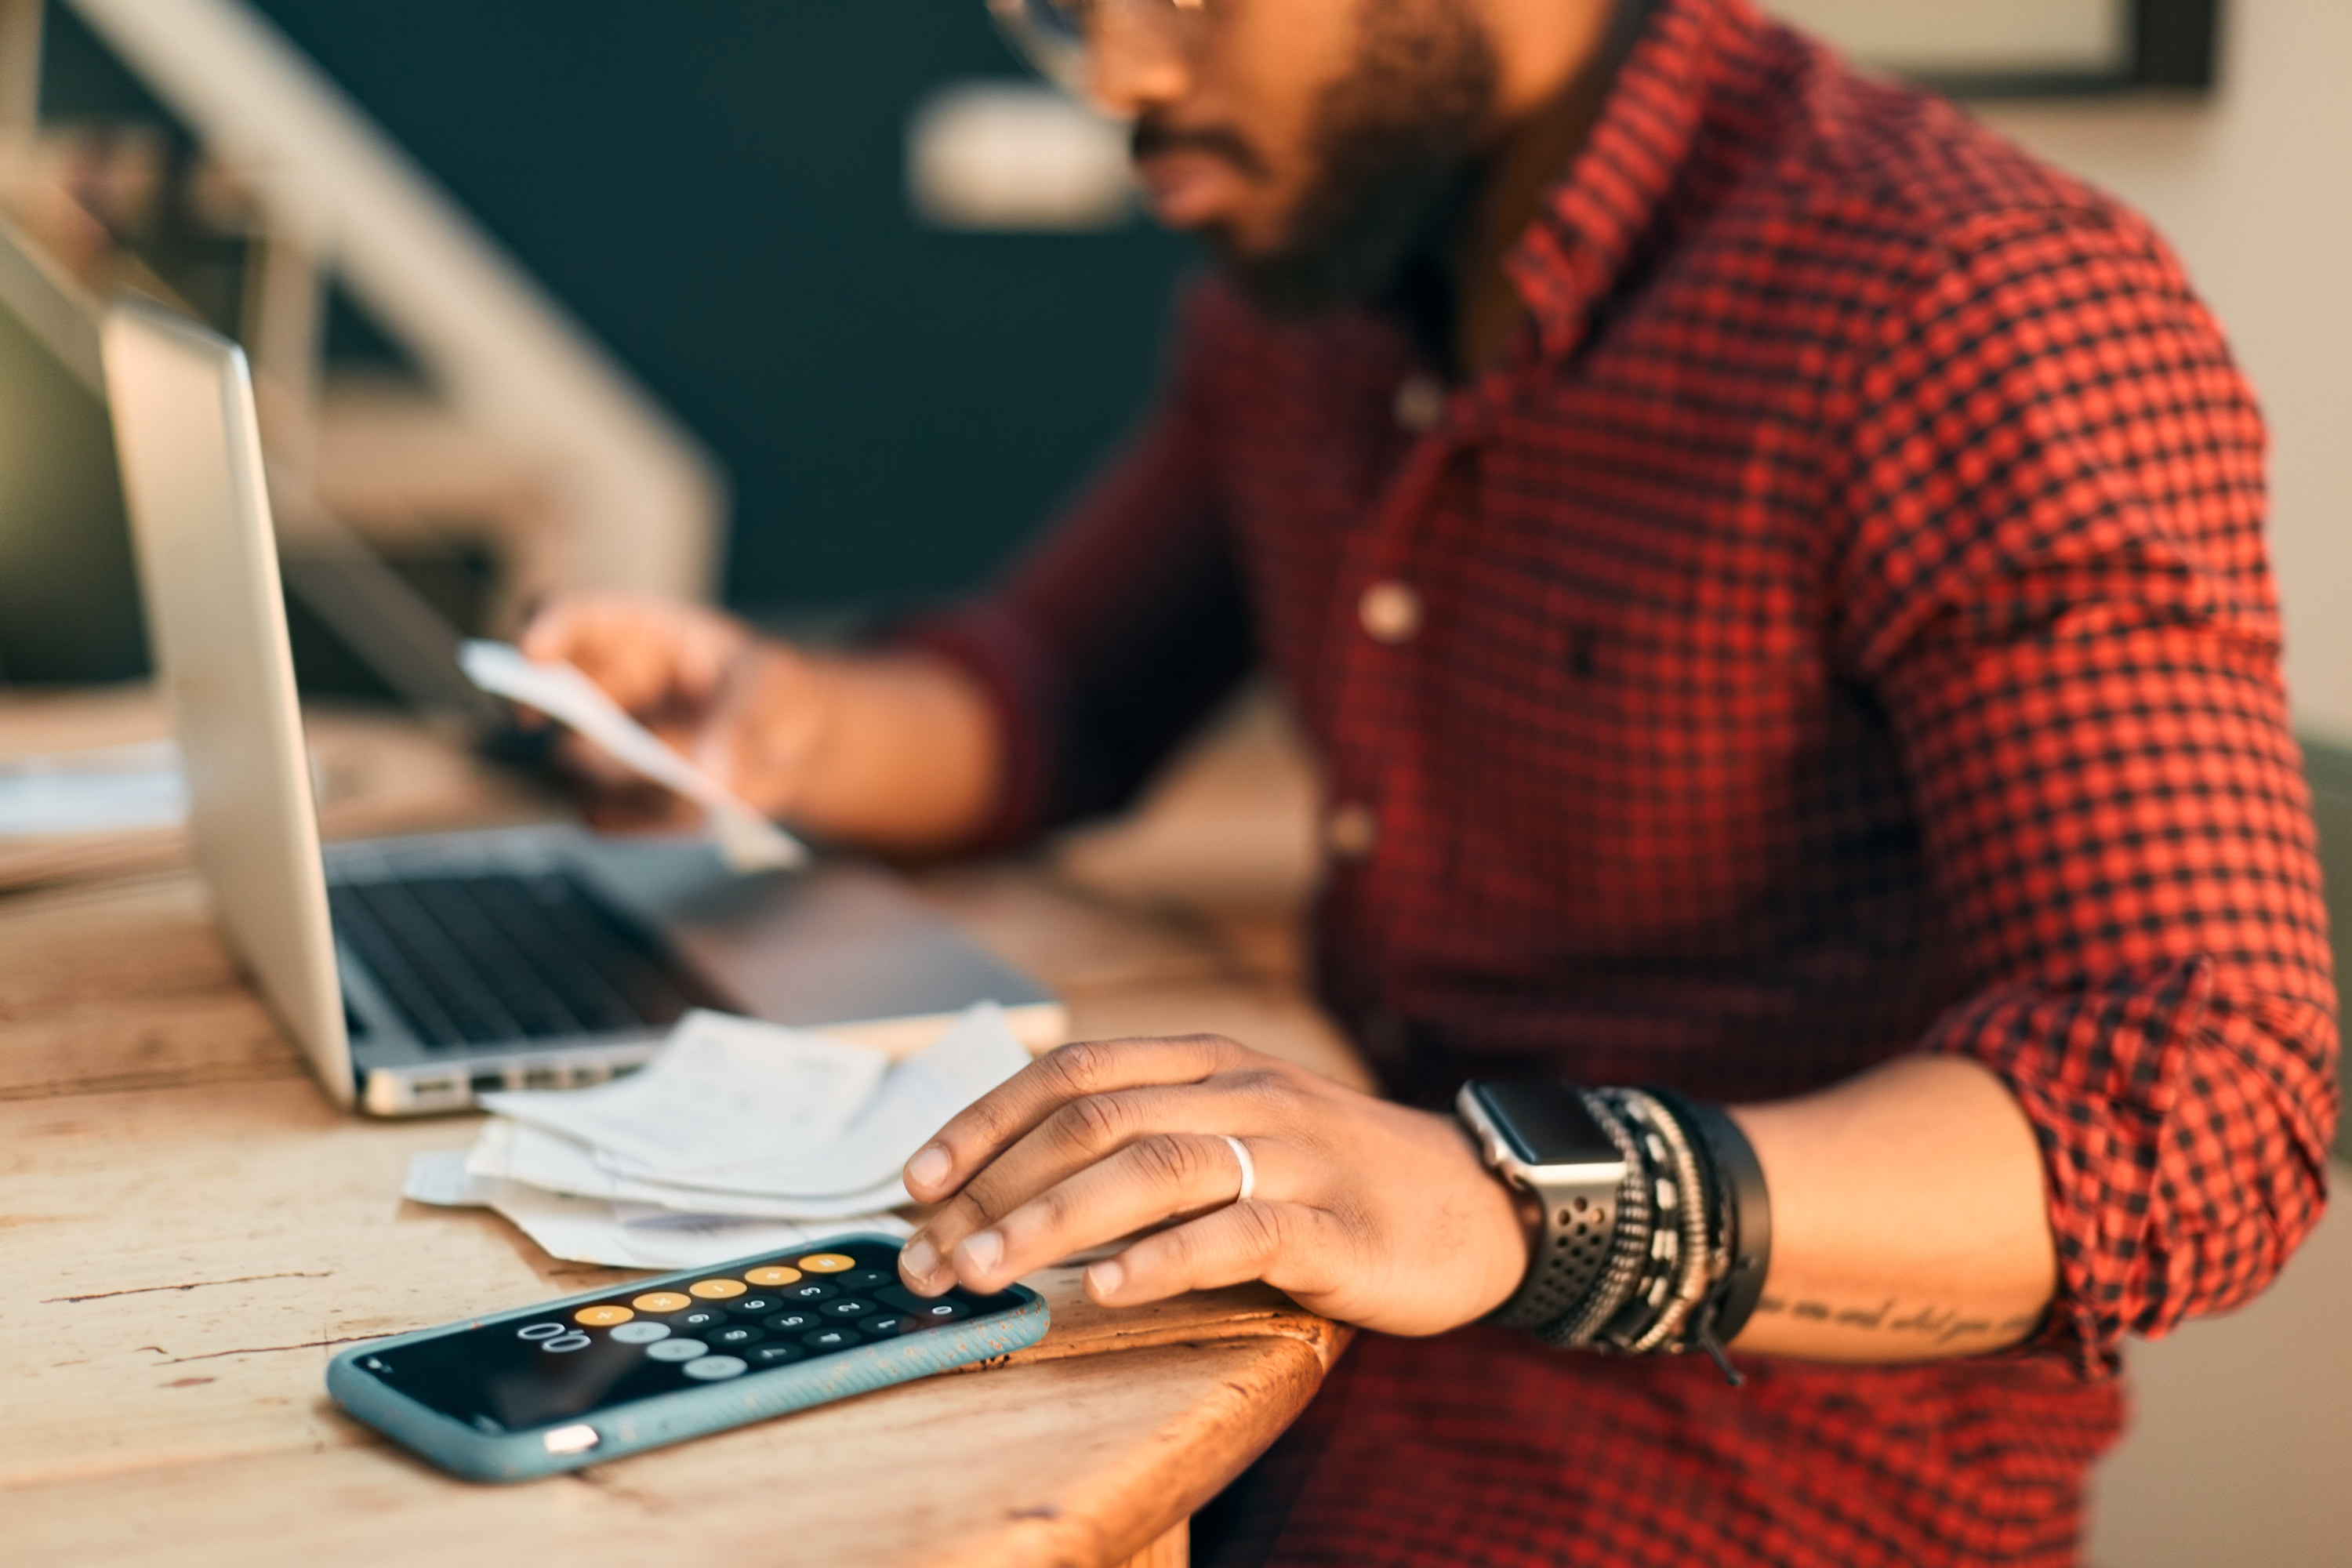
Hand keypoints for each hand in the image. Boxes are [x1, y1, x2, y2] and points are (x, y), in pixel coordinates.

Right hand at [517, 592, 836, 822]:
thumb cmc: (773, 693)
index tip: (533, 653)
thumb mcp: (773, 689)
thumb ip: (743, 726)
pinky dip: (642, 818)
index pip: (572, 616)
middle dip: (544, 708)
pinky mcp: (614, 794)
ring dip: (618, 779)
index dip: (545, 629)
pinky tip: (692, 811)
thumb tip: (713, 777)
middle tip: (573, 734)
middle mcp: (605, 685)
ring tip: (682, 786)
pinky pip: (603, 813)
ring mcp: (601, 742)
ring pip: (571, 764)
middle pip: (542, 690)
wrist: (791, 746)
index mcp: (638, 632)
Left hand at [895, 1035, 1537, 1335]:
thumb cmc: (1336, 1176)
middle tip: (928, 1253)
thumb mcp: (1241, 1126)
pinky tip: (1106, 1288)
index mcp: (1209, 1061)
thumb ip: (1150, 1135)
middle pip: (1093, 1120)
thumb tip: (1015, 1186)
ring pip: (1151, 1167)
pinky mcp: (1333, 1223)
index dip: (985, 1119)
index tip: (915, 1178)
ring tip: (985, 1270)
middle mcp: (1241, 1091)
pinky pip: (1237, 1232)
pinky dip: (1163, 1259)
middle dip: (994, 1186)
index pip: (1073, 1070)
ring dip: (1052, 1220)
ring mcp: (1290, 1152)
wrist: (1479, 1200)